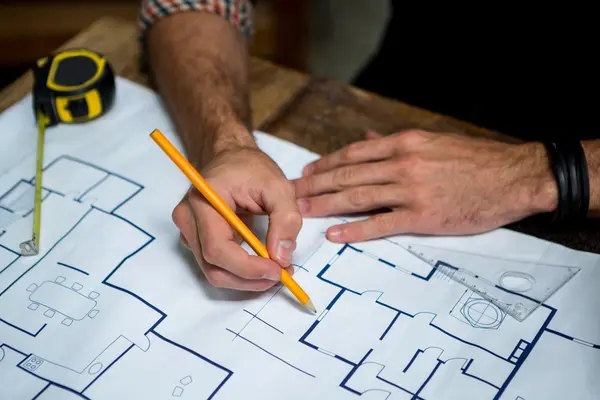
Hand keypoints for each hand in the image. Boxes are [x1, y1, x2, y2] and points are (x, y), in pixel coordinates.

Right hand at [172, 143, 301, 290]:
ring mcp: (188, 230)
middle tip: (282, 274)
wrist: (231, 156)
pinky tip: (262, 263)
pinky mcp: (196, 239)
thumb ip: (286, 220)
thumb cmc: (251, 167)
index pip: (217, 249)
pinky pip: (216, 265)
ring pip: (214, 271)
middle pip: (213, 267)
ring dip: (246, 280)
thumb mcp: (278, 186)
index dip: (247, 268)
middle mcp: (188, 219)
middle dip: (249, 279)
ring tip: (276, 270)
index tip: (278, 270)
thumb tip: (282, 257)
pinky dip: (240, 272)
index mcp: (203, 201)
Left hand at [293, 129, 557, 241]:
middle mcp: (403, 164)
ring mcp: (411, 191)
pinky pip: (381, 224)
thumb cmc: (476, 160)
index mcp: (405, 143)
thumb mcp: (435, 142)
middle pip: (348, 175)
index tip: (308, 172)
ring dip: (326, 205)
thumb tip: (367, 140)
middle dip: (316, 185)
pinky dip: (355, 230)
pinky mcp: (423, 217)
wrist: (514, 177)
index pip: (354, 154)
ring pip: (358, 198)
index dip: (326, 164)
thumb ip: (397, 144)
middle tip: (292, 193)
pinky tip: (335, 234)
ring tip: (302, 212)